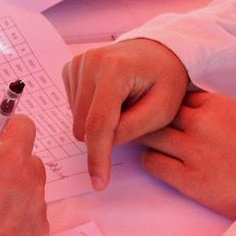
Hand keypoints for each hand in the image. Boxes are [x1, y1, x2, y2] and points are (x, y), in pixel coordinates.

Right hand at [0, 116, 48, 235]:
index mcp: (8, 164)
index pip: (24, 127)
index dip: (5, 130)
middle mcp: (32, 192)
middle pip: (29, 165)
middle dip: (6, 168)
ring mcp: (37, 226)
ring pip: (28, 200)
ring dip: (8, 202)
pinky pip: (28, 232)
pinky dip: (11, 233)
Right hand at [63, 38, 190, 190]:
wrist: (157, 53)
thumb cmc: (165, 80)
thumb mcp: (163, 110)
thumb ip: (133, 129)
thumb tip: (103, 143)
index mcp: (115, 68)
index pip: (99, 123)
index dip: (98, 157)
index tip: (99, 183)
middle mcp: (90, 61)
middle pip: (84, 125)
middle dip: (105, 136)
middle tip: (133, 118)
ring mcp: (77, 63)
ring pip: (76, 120)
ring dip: (99, 123)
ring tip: (124, 105)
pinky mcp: (70, 68)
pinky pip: (73, 108)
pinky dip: (91, 112)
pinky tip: (111, 99)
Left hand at [138, 90, 235, 218]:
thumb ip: (216, 115)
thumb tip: (194, 116)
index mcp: (219, 103)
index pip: (179, 96)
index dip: (173, 107)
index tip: (171, 116)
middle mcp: (201, 122)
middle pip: (160, 111)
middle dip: (155, 119)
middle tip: (151, 128)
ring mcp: (192, 150)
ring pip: (150, 134)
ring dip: (150, 140)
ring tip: (155, 146)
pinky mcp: (188, 179)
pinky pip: (151, 162)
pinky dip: (152, 161)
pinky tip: (161, 164)